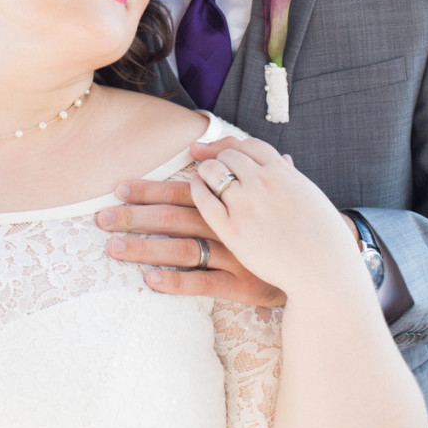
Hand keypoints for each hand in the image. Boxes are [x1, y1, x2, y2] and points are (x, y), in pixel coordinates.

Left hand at [96, 138, 286, 305]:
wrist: (326, 259)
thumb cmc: (290, 220)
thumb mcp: (270, 186)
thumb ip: (243, 164)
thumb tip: (209, 143)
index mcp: (229, 200)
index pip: (182, 189)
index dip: (149, 188)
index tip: (118, 188)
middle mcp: (227, 223)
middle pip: (174, 215)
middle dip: (135, 215)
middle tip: (101, 218)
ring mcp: (233, 254)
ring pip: (182, 248)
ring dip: (145, 247)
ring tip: (113, 247)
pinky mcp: (242, 284)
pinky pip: (204, 283)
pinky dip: (176, 281)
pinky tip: (149, 281)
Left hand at [193, 136, 359, 298]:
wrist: (324, 272)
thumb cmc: (324, 238)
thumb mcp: (311, 197)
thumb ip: (291, 177)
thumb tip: (285, 159)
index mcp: (282, 173)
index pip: (250, 145)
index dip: (236, 148)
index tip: (227, 154)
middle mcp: (262, 183)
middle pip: (229, 156)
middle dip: (219, 158)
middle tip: (212, 165)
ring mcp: (246, 205)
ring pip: (213, 172)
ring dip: (206, 170)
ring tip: (203, 176)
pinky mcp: (233, 231)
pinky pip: (205, 201)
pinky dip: (197, 190)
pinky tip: (197, 190)